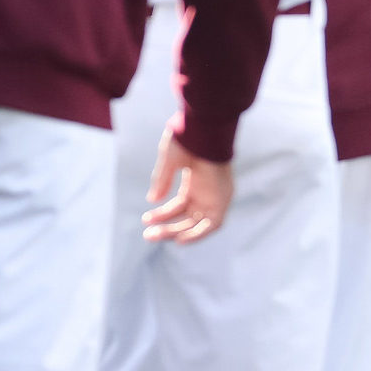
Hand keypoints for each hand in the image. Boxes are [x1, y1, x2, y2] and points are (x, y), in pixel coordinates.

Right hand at [142, 129, 232, 244]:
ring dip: (177, 232)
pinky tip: (180, 239)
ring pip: (196, 223)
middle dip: (166, 228)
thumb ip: (162, 180)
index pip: (179, 206)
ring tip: (155, 235)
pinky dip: (198, 234)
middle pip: (186, 217)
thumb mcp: (170, 162)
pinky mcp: (223, 199)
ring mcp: (214, 196)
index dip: (163, 215)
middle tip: (147, 235)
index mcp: (195, 181)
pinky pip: (212, 224)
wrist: (204, 130)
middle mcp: (206, 191)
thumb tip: (152, 199)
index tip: (146, 220)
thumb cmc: (188, 140)